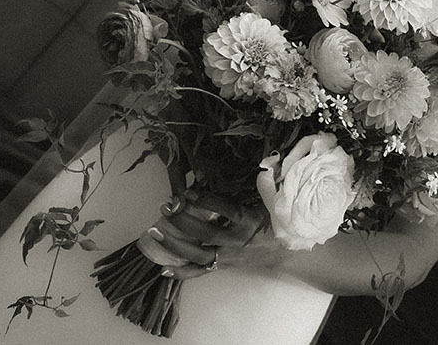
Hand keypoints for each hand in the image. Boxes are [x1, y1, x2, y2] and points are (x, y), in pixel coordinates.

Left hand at [140, 190, 282, 279]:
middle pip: (207, 233)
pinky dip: (182, 272)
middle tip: (166, 207)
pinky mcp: (223, 266)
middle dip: (183, 221)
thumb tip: (229, 166)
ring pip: (198, 254)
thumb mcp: (266, 198)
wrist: (283, 247)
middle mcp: (238, 241)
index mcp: (251, 221)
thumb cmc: (272, 217)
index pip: (226, 210)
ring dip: (174, 244)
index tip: (188, 191)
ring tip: (154, 232)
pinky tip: (163, 268)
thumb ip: (251, 183)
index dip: (206, 201)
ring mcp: (229, 256)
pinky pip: (201, 272)